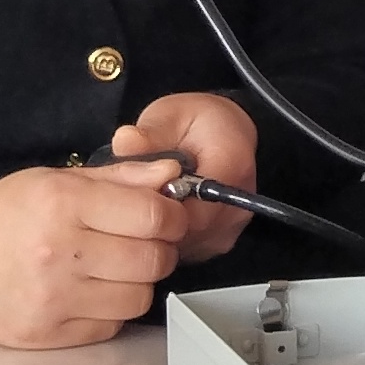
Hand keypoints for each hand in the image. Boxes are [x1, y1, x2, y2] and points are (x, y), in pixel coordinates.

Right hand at [0, 162, 190, 348]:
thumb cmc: (3, 213)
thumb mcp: (54, 180)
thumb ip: (119, 178)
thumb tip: (174, 174)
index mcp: (62, 203)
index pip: (152, 217)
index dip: (171, 217)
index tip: (165, 217)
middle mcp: (59, 252)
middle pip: (152, 260)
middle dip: (159, 250)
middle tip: (142, 244)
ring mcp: (53, 299)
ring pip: (139, 298)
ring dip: (137, 283)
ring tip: (114, 269)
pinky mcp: (48, 335)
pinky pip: (111, 326)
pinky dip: (111, 310)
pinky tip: (90, 293)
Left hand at [108, 93, 258, 262]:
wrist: (222, 134)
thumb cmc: (195, 123)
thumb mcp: (169, 115)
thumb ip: (149, 132)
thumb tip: (126, 141)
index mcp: (233, 166)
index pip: (192, 209)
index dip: (156, 208)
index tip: (134, 195)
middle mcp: (238, 204)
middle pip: (186, 232)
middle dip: (153, 221)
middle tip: (133, 198)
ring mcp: (229, 228)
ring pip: (183, 245)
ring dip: (158, 231)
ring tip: (145, 203)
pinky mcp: (218, 242)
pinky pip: (186, 248)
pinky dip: (166, 237)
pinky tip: (157, 215)